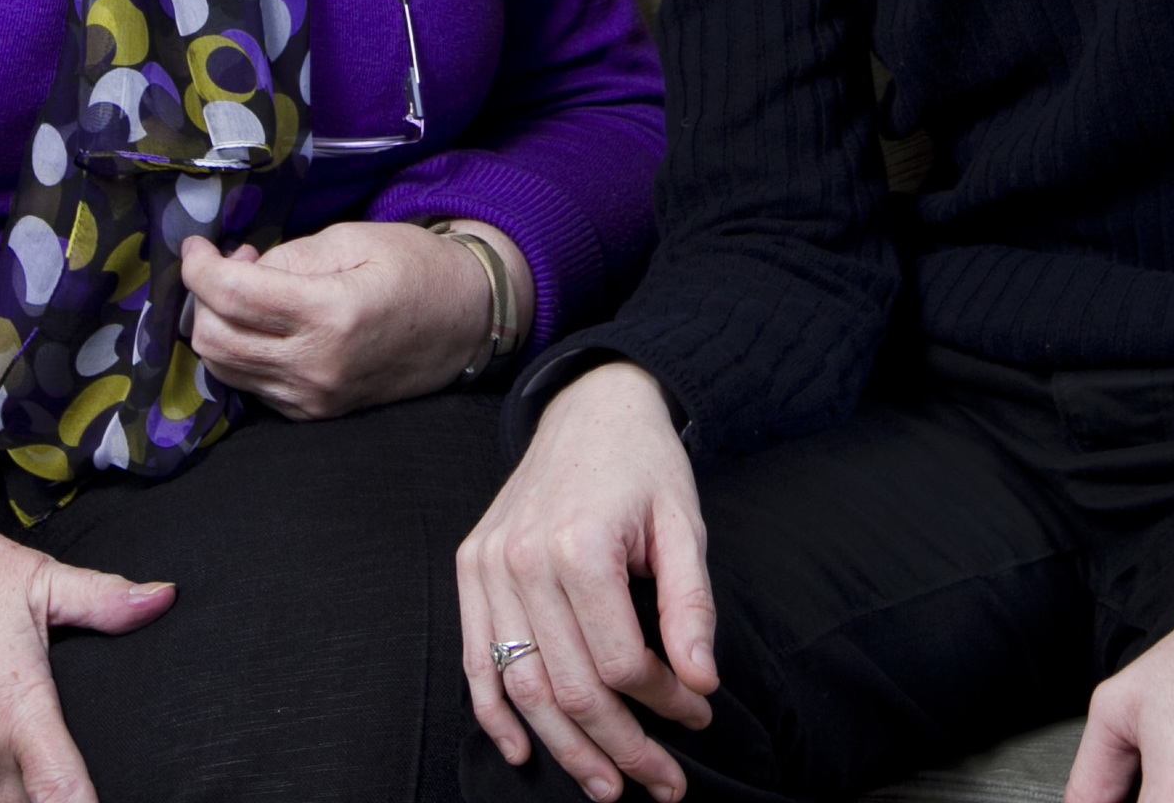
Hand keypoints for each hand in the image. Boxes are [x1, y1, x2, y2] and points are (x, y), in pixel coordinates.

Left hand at [182, 218, 519, 420]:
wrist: (469, 322)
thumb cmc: (417, 268)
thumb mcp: (355, 239)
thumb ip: (289, 256)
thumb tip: (237, 271)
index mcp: (331, 314)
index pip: (231, 295)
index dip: (198, 266)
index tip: (195, 245)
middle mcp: (317, 366)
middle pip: (214, 338)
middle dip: (203, 297)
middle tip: (228, 266)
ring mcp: (315, 398)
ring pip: (224, 368)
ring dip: (217, 326)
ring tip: (247, 292)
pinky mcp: (315, 413)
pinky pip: (251, 385)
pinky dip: (242, 352)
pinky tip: (265, 325)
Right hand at [456, 362, 717, 802]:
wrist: (590, 408)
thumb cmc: (645, 467)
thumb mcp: (685, 526)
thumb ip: (691, 607)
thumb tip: (702, 682)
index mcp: (579, 546)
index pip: (620, 662)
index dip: (665, 702)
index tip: (700, 711)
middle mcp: (522, 560)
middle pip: (569, 687)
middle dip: (621, 746)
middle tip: (663, 781)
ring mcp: (488, 566)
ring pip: (522, 686)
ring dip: (564, 748)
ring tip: (608, 785)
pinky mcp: (470, 567)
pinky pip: (475, 659)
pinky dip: (495, 713)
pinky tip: (523, 751)